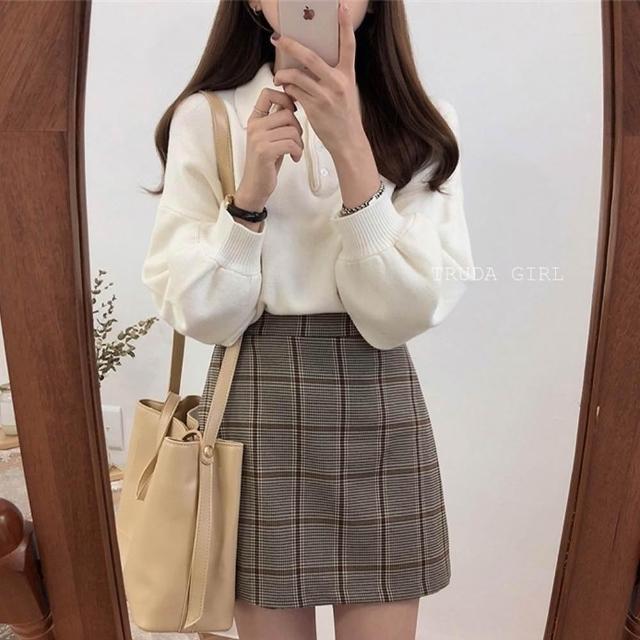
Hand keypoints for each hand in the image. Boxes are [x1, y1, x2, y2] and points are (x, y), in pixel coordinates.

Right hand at [234, 87, 303, 213]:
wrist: (255, 187)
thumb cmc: (266, 163)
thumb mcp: (270, 138)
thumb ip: (278, 121)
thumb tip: (294, 102)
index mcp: (255, 119)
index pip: (268, 93)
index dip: (285, 97)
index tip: (293, 109)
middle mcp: (254, 126)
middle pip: (287, 113)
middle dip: (298, 128)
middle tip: (296, 141)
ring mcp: (258, 138)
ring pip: (292, 129)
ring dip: (299, 143)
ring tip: (295, 152)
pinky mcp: (265, 151)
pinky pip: (291, 143)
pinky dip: (297, 152)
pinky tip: (294, 158)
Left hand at [271, 1, 366, 158]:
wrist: (348, 142)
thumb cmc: (344, 117)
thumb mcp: (345, 92)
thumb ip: (332, 76)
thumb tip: (309, 63)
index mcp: (348, 75)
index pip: (348, 46)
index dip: (344, 25)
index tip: (340, 7)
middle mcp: (338, 83)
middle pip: (310, 57)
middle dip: (291, 45)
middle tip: (278, 38)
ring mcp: (325, 95)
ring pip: (297, 76)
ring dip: (282, 74)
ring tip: (277, 76)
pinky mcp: (314, 108)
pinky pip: (294, 92)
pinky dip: (287, 89)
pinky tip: (285, 90)